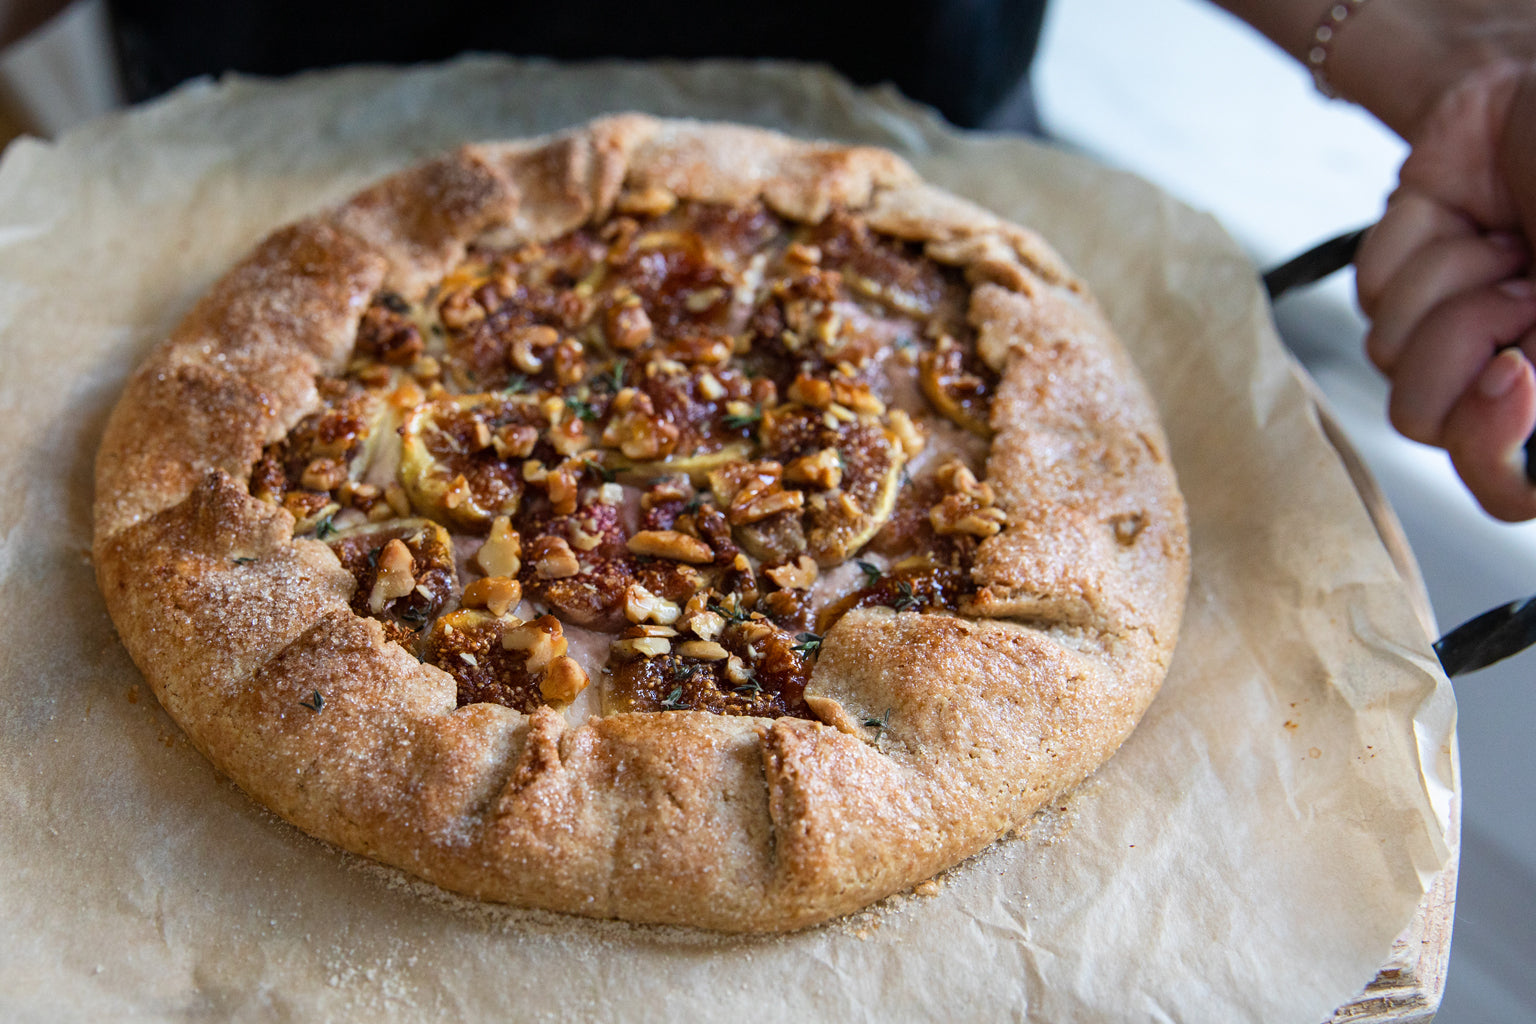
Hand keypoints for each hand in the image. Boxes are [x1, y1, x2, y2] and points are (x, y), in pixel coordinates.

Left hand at [1356, 60, 1535, 520]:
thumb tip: (1512, 398)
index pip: (1506, 491)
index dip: (1492, 448)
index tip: (1512, 372)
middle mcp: (1499, 375)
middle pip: (1424, 424)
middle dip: (1466, 338)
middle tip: (1523, 281)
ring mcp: (1441, 330)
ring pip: (1387, 357)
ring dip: (1452, 280)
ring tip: (1504, 242)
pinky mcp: (1396, 280)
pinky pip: (1370, 291)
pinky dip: (1419, 242)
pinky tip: (1467, 216)